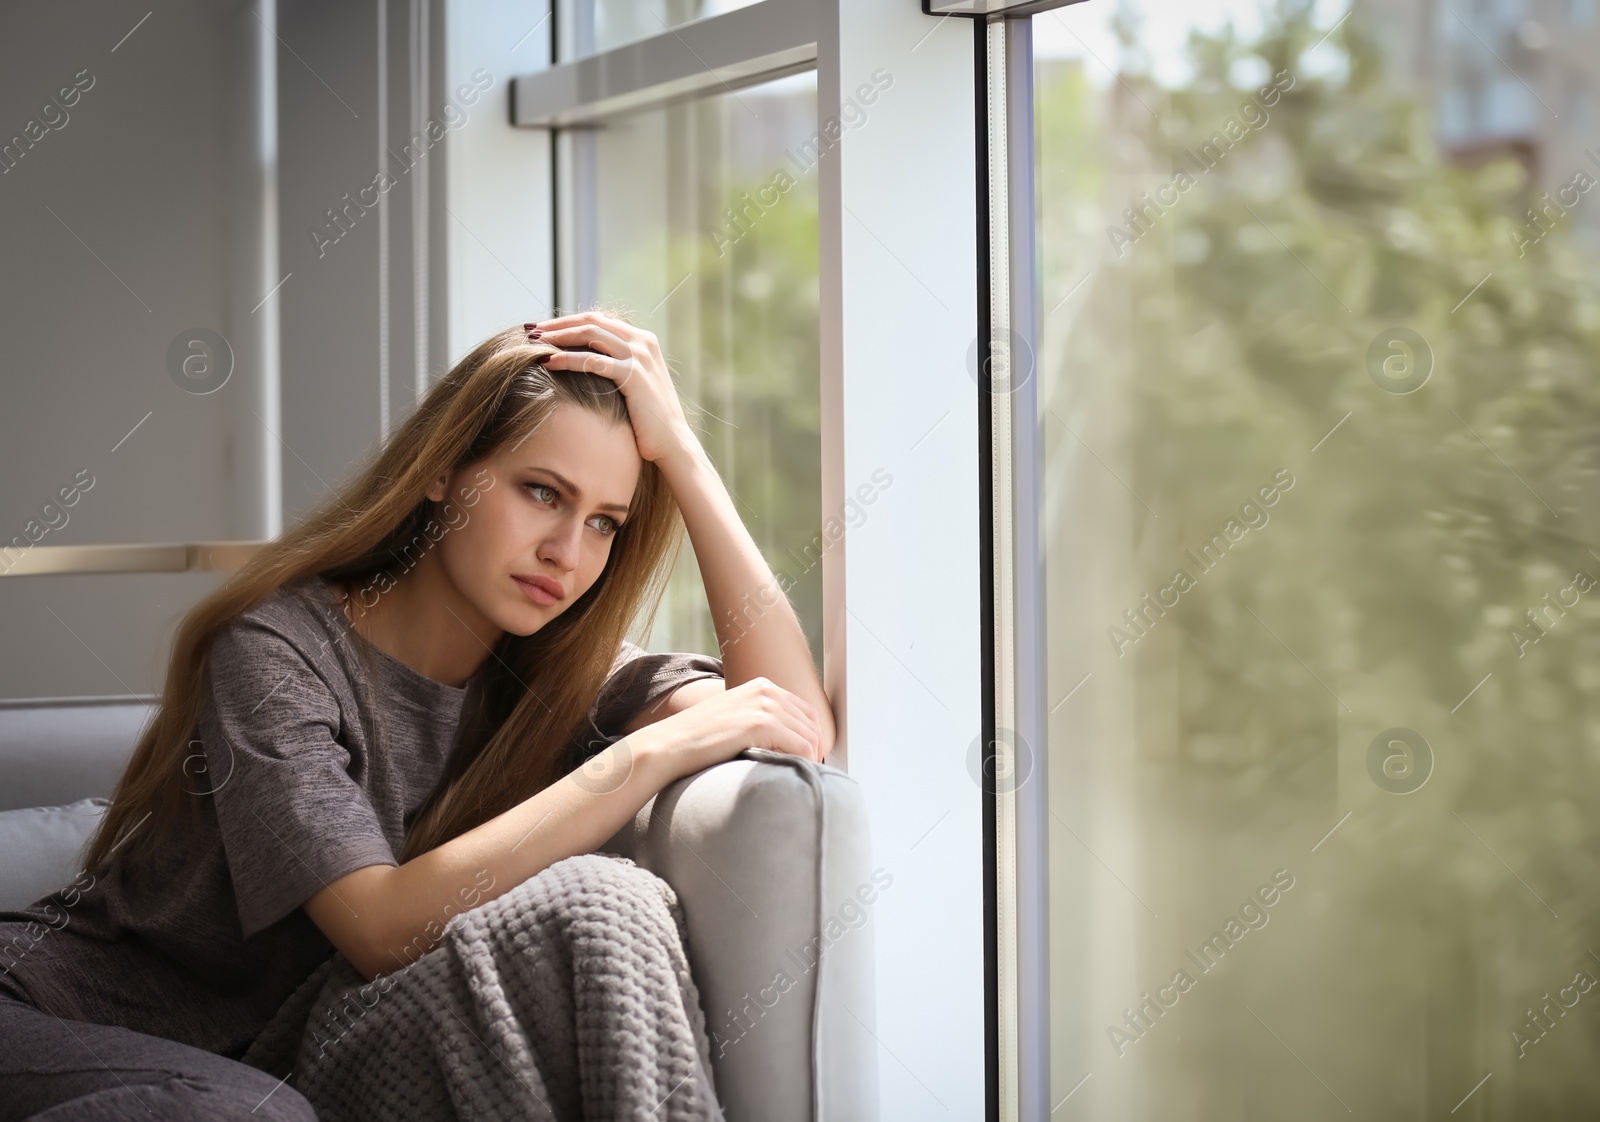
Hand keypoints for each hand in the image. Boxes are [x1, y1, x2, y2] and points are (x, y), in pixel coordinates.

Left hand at [531, 312, 697, 463]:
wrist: (672, 443)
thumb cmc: (648, 420)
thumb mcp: (633, 385)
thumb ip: (615, 366)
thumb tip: (583, 362)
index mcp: (642, 340)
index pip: (598, 321)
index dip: (567, 322)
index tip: (542, 329)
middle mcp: (642, 342)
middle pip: (591, 322)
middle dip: (558, 324)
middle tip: (530, 330)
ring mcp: (640, 356)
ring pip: (590, 335)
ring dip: (558, 336)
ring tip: (533, 342)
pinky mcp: (634, 375)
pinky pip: (593, 361)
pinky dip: (567, 359)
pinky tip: (548, 363)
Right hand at [638, 676, 823, 782]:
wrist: (671, 744)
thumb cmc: (698, 739)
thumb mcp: (735, 718)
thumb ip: (761, 720)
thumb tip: (788, 742)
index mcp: (762, 686)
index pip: (806, 711)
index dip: (812, 736)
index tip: (809, 757)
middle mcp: (767, 690)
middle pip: (812, 723)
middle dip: (814, 748)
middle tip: (809, 771)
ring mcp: (765, 705)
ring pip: (810, 736)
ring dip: (810, 757)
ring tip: (800, 776)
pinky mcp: (762, 724)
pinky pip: (802, 747)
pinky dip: (804, 762)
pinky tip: (792, 774)